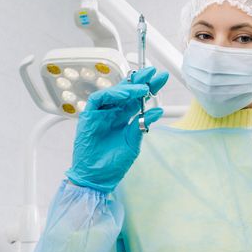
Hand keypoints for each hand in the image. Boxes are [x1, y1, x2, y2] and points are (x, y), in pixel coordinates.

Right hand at [65, 66, 168, 191]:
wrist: (97, 178)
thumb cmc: (113, 163)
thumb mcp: (133, 142)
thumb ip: (142, 124)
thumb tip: (158, 110)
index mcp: (123, 119)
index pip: (137, 99)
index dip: (149, 88)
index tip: (162, 78)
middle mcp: (112, 114)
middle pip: (127, 92)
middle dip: (140, 81)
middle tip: (154, 73)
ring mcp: (100, 114)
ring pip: (114, 93)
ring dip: (128, 87)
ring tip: (143, 87)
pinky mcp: (89, 117)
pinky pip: (99, 99)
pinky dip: (112, 94)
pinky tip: (125, 94)